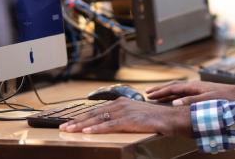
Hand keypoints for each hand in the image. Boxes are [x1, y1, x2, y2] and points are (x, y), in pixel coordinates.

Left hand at [59, 97, 191, 135]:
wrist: (171, 118)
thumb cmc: (156, 118)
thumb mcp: (136, 115)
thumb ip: (123, 117)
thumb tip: (110, 123)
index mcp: (122, 102)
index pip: (97, 110)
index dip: (82, 116)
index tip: (70, 122)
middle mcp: (121, 104)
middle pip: (94, 113)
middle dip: (77, 120)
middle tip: (63, 127)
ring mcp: (125, 111)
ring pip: (98, 118)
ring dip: (82, 125)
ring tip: (69, 130)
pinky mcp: (129, 120)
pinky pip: (110, 125)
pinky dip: (97, 128)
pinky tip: (87, 131)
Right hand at [146, 80, 234, 105]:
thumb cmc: (224, 98)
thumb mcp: (206, 100)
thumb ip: (190, 101)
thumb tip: (174, 102)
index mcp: (194, 86)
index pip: (173, 88)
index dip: (160, 91)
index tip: (148, 94)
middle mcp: (194, 85)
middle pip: (173, 86)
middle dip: (160, 90)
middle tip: (147, 93)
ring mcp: (198, 88)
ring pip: (178, 89)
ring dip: (167, 92)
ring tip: (157, 96)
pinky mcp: (202, 92)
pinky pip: (184, 93)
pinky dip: (175, 95)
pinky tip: (174, 99)